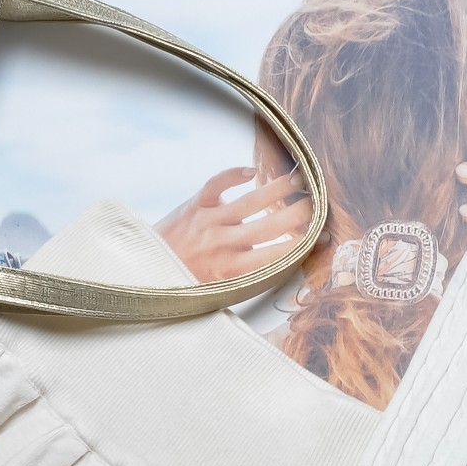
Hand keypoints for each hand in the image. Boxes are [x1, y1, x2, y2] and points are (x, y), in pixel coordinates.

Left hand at [155, 166, 311, 281]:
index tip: (324, 237)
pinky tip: (252, 171)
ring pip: (250, 201)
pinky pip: (218, 183)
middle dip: (299, 214)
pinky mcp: (195, 204)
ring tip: (299, 180)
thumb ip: (247, 280)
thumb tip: (280, 266)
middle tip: (321, 204)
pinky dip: (234, 174)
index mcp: (231, 270)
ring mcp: (209, 220)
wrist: (142, 269)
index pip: (277, 255)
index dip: (303, 245)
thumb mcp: (217, 294)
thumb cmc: (182, 285)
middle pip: (270, 225)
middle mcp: (222, 243)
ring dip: (277, 189)